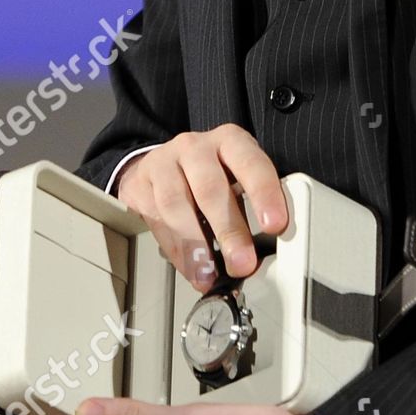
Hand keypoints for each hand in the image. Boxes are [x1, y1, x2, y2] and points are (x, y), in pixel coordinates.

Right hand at [117, 125, 289, 288]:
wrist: (163, 163)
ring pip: (176, 204)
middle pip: (210, 187)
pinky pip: (156, 220)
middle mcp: (196, 147)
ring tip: (211, 273)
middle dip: (229, 230)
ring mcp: (165, 163)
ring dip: (196, 246)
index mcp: (229, 141)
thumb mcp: (238, 175)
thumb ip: (254, 204)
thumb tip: (271, 248)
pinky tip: (192, 268)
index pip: (250, 163)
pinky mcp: (141, 184)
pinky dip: (177, 250)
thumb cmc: (211, 172)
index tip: (275, 225)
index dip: (264, 194)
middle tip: (242, 263)